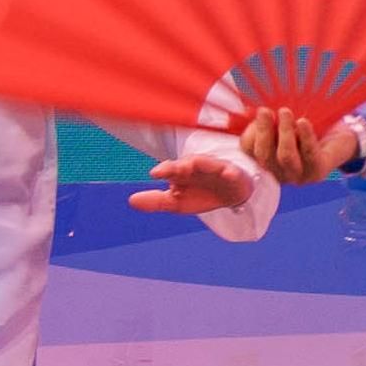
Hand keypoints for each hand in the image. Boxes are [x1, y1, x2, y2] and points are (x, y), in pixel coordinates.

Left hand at [129, 150, 265, 220]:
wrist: (231, 196)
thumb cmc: (202, 194)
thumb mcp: (177, 202)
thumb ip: (156, 201)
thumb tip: (131, 200)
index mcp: (181, 173)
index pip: (170, 169)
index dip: (163, 170)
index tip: (155, 174)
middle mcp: (197, 167)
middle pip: (186, 163)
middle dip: (178, 165)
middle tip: (168, 170)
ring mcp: (215, 169)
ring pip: (207, 163)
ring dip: (200, 163)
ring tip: (191, 165)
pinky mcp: (233, 174)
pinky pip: (232, 172)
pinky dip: (230, 172)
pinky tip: (228, 173)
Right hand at [231, 105, 365, 186]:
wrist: (341, 139)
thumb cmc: (308, 129)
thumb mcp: (285, 122)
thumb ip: (269, 119)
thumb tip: (250, 109)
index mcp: (266, 160)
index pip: (249, 151)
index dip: (249, 133)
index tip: (257, 114)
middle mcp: (279, 172)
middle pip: (264, 156)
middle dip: (264, 131)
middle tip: (266, 111)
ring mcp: (298, 176)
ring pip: (285, 156)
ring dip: (284, 132)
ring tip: (285, 112)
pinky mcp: (318, 172)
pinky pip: (309, 154)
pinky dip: (305, 136)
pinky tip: (303, 122)